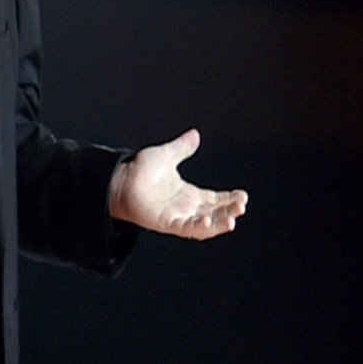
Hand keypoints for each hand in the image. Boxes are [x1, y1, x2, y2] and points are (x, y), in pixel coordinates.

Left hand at [109, 129, 246, 239]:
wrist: (119, 180)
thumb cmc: (139, 171)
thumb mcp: (166, 155)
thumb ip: (182, 147)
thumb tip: (195, 135)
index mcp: (189, 194)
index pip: (216, 199)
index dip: (230, 199)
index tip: (243, 196)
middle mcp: (186, 208)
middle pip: (215, 213)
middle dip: (230, 211)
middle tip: (242, 206)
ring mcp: (177, 217)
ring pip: (205, 225)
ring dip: (219, 223)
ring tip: (233, 218)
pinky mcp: (167, 223)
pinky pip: (186, 229)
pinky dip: (199, 227)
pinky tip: (209, 221)